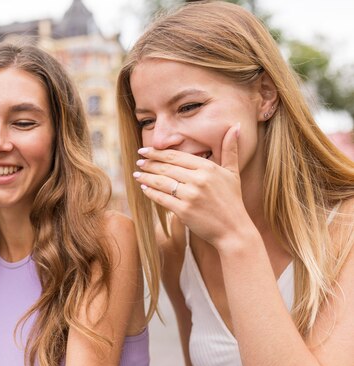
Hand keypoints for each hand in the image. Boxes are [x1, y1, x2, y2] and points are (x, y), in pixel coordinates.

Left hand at [132, 123, 253, 248]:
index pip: (176, 156)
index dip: (158, 153)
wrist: (234, 230)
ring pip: (161, 182)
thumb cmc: (232, 200)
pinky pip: (161, 198)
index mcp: (208, 168)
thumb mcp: (233, 173)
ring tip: (137, 174)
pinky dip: (150, 192)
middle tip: (139, 161)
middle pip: (166, 168)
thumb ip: (230, 149)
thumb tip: (235, 126)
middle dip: (149, 163)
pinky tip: (144, 187)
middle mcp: (198, 180)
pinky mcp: (184, 211)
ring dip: (146, 177)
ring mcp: (190, 196)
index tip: (145, 150)